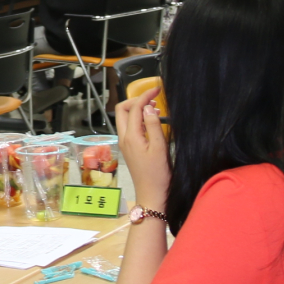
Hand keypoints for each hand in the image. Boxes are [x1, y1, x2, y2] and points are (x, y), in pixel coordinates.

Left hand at [115, 94, 169, 209]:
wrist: (152, 194)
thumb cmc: (157, 174)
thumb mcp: (160, 147)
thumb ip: (154, 125)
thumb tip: (148, 107)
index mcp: (131, 136)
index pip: (134, 108)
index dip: (145, 95)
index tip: (157, 89)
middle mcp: (124, 138)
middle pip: (123, 110)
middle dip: (136, 100)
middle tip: (153, 98)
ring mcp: (125, 144)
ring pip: (125, 119)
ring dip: (137, 109)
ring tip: (155, 108)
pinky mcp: (129, 149)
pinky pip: (130, 128)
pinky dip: (138, 120)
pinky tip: (152, 122)